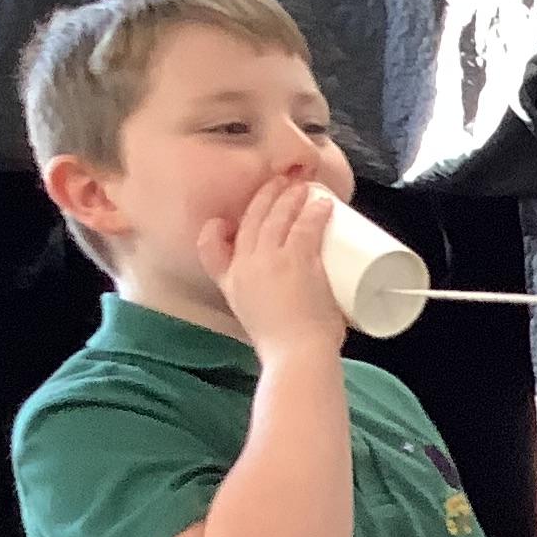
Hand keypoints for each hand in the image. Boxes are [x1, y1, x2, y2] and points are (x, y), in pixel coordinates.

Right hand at [199, 175, 345, 362]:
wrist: (297, 354)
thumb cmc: (285, 346)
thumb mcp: (261, 321)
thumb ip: (270, 307)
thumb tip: (299, 300)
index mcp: (229, 282)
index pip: (213, 245)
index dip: (217, 228)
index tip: (230, 216)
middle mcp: (244, 266)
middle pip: (249, 220)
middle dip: (264, 196)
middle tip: (279, 182)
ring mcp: (270, 261)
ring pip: (277, 217)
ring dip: (289, 196)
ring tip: (302, 185)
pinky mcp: (297, 261)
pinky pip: (304, 226)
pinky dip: (313, 211)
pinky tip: (323, 202)